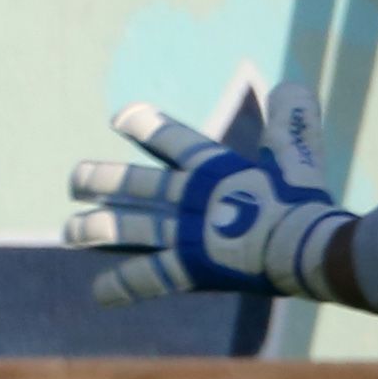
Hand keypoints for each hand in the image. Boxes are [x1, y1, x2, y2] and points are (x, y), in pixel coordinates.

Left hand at [64, 81, 352, 306]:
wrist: (307, 248)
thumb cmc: (305, 202)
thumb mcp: (299, 155)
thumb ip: (291, 120)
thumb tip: (288, 84)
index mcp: (213, 167)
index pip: (169, 138)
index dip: (142, 126)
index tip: (119, 118)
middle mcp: (189, 196)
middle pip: (133, 184)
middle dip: (100, 180)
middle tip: (75, 180)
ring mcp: (184, 233)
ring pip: (125, 227)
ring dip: (93, 228)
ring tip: (69, 230)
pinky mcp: (188, 268)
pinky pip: (146, 278)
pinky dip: (121, 286)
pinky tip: (98, 294)